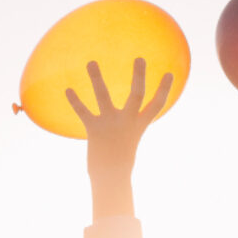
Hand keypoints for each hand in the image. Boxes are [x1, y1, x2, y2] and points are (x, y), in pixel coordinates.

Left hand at [67, 58, 172, 219]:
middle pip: (137, 94)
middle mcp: (127, 121)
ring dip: (96, 78)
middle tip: (139, 58)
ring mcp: (111, 123)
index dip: (165, 89)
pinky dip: (75, 101)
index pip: (157, 105)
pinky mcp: (94, 129)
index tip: (170, 74)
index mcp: (139, 125)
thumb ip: (126, 128)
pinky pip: (83, 112)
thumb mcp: (128, 142)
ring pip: (103, 96)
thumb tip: (125, 122)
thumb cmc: (119, 162)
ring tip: (91, 62)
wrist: (111, 178)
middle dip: (139, 76)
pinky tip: (67, 89)